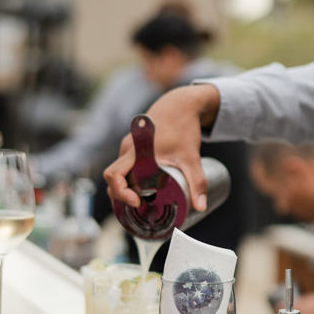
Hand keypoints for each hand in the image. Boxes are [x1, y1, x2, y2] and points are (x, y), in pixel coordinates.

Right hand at [104, 83, 220, 211]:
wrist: (181, 105)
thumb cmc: (184, 128)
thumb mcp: (192, 158)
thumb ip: (198, 182)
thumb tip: (201, 207)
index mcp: (137, 152)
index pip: (114, 175)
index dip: (120, 192)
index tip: (136, 201)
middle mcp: (128, 149)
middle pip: (113, 178)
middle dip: (121, 196)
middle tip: (139, 208)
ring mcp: (129, 147)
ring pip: (118, 173)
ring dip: (125, 189)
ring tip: (142, 203)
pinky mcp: (133, 147)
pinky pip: (124, 167)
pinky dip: (128, 180)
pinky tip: (142, 191)